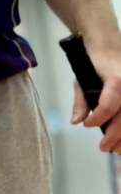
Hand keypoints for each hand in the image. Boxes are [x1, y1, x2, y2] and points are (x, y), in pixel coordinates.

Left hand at [71, 37, 120, 152]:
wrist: (109, 44)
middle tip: (103, 148)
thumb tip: (76, 122)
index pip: (110, 103)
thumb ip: (80, 101)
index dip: (99, 117)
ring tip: (116, 149)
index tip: (88, 125)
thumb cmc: (94, 62)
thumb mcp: (81, 79)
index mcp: (116, 79)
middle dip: (115, 135)